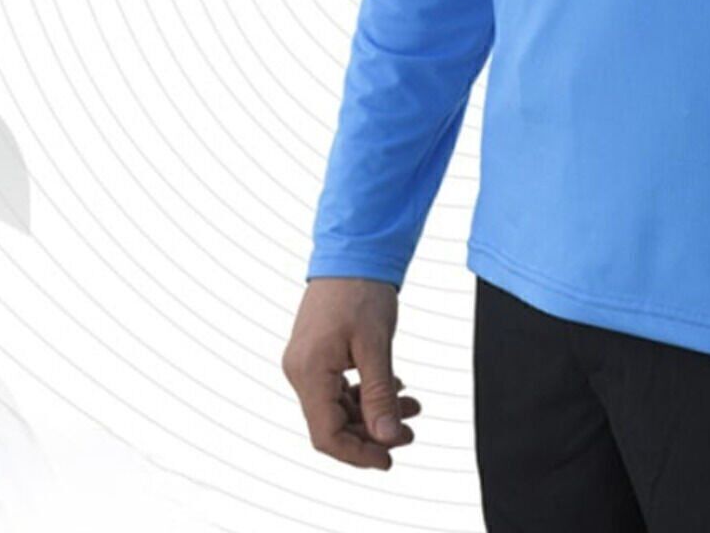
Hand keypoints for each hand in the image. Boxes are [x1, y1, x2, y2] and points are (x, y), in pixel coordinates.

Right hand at [281, 276, 423, 470]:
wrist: (353, 250)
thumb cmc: (361, 291)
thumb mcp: (376, 345)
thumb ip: (379, 395)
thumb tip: (387, 438)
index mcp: (308, 372)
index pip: (327, 435)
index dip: (358, 454)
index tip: (389, 459)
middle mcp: (300, 371)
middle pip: (332, 424)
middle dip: (372, 432)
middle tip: (408, 432)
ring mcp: (306, 363)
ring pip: (338, 406)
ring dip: (373, 412)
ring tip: (410, 406)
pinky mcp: (317, 355)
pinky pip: (338, 388)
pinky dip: (366, 393)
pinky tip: (393, 387)